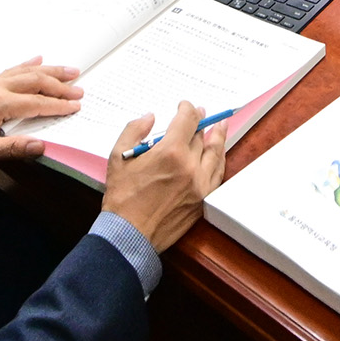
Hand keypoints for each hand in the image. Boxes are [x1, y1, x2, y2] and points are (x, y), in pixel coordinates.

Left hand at [0, 58, 84, 166]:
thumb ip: (13, 148)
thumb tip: (41, 146)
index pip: (36, 103)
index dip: (58, 105)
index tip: (76, 106)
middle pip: (35, 81)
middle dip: (59, 84)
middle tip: (79, 89)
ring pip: (25, 72)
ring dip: (49, 70)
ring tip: (69, 70)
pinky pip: (10, 70)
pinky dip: (26, 64)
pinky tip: (37, 60)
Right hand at [101, 101, 226, 252]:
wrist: (129, 234)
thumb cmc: (122, 197)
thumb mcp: (118, 157)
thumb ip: (134, 130)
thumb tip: (150, 117)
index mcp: (171, 152)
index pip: (188, 120)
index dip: (187, 108)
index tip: (184, 106)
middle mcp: (190, 166)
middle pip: (200, 136)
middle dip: (199, 122)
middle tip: (200, 114)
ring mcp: (200, 184)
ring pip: (215, 154)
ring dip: (218, 138)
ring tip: (221, 126)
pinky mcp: (203, 199)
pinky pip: (217, 175)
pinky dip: (219, 161)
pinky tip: (218, 155)